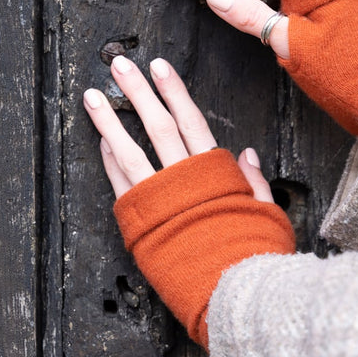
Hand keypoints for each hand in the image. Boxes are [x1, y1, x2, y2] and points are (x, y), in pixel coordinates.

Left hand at [83, 56, 295, 348]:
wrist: (231, 291)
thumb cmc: (251, 252)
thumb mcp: (264, 211)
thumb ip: (253, 181)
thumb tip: (247, 153)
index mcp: (213, 172)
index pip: (191, 119)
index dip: (174, 91)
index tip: (160, 67)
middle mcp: (183, 178)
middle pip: (158, 126)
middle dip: (138, 92)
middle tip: (120, 65)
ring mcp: (159, 199)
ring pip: (130, 150)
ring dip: (109, 121)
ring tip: (92, 96)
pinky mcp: (142, 220)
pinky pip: (122, 184)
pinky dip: (111, 161)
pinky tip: (101, 141)